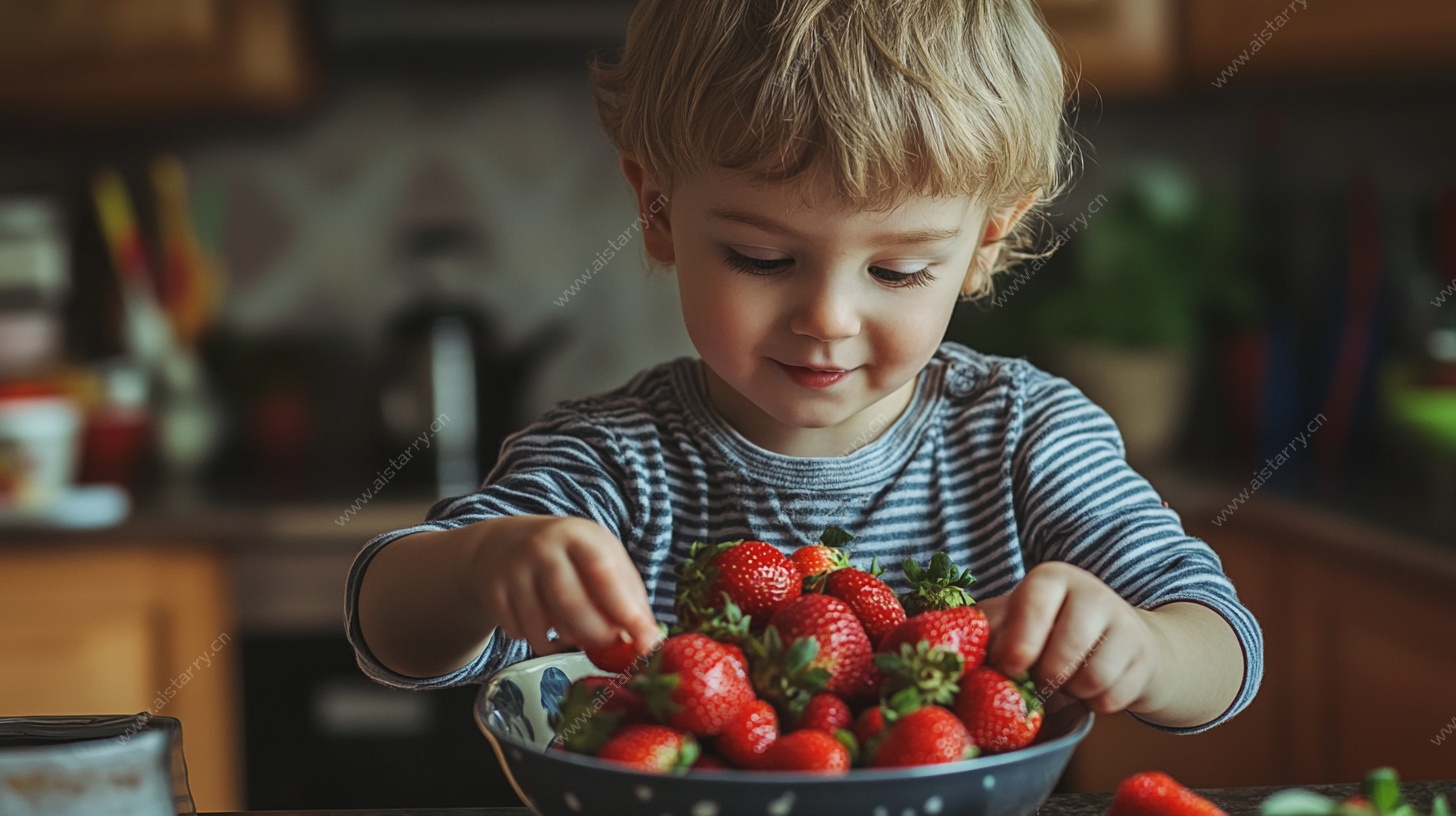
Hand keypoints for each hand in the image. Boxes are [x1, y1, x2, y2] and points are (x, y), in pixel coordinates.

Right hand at [477, 516, 661, 657]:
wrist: (502, 545)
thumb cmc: (567, 557)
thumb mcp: (600, 558)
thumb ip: (627, 594)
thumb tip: (649, 638)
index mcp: (579, 536)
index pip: (604, 574)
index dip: (625, 611)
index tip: (645, 641)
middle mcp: (543, 548)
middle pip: (571, 604)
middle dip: (595, 634)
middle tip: (608, 644)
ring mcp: (515, 570)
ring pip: (542, 625)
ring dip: (565, 640)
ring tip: (576, 632)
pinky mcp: (494, 592)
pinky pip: (520, 632)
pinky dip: (539, 639)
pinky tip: (544, 625)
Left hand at [975, 561, 1162, 714]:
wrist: (1117, 640)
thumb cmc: (1047, 631)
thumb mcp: (1013, 621)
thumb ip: (983, 632)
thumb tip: (950, 655)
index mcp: (1050, 578)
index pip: (1034, 603)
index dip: (1020, 641)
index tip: (1011, 666)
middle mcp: (1091, 591)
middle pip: (1062, 654)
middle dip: (1044, 678)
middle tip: (1037, 680)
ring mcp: (1124, 622)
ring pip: (1090, 679)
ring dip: (1070, 692)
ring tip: (1065, 679)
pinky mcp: (1144, 656)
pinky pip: (1112, 697)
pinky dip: (1095, 703)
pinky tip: (1089, 686)